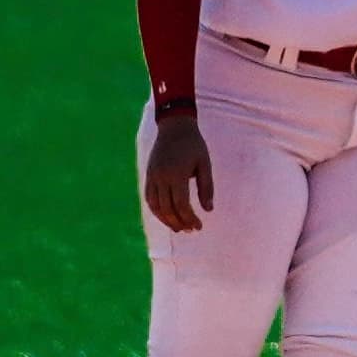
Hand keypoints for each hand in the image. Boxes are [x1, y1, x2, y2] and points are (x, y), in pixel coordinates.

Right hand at [145, 114, 214, 231]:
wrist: (174, 126)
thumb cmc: (194, 144)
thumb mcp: (204, 164)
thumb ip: (206, 187)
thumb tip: (208, 210)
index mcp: (177, 174)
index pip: (181, 205)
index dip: (190, 218)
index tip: (199, 226)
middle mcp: (161, 177)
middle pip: (168, 208)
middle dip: (179, 222)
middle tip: (191, 230)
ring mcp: (152, 176)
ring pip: (156, 206)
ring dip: (166, 220)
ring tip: (178, 228)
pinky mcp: (148, 175)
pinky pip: (149, 198)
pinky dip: (157, 210)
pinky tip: (166, 216)